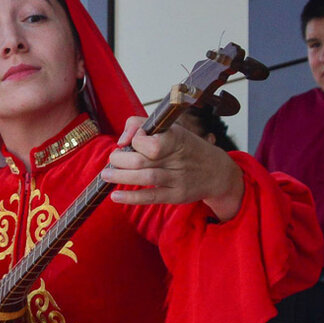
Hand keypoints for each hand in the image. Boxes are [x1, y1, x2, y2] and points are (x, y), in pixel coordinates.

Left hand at [102, 116, 243, 220]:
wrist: (217, 172)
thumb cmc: (187, 148)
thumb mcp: (172, 129)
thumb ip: (142, 125)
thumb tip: (121, 140)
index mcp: (176, 138)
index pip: (150, 140)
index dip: (136, 140)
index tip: (132, 141)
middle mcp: (177, 158)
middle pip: (142, 160)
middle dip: (121, 160)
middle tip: (112, 160)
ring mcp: (177, 178)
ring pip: (145, 178)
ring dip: (121, 177)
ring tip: (106, 175)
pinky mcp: (175, 195)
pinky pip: (151, 197)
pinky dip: (131, 197)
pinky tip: (116, 197)